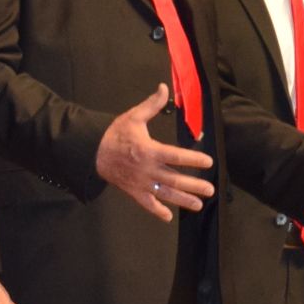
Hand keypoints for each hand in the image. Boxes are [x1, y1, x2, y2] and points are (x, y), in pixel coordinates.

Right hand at [95, 85, 214, 219]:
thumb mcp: (133, 116)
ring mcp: (141, 183)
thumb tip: (163, 87)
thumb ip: (152, 104)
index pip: (176, 156)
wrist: (93, 151)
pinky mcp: (133, 191)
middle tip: (210, 190)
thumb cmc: (115, 134)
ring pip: (165, 194)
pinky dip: (157, 211)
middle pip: (175, 179)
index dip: (193, 160)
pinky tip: (169, 217)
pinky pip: (146, 203)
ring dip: (183, 200)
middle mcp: (148, 169)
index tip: (208, 162)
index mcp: (150, 150)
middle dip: (194, 186)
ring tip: (198, 204)